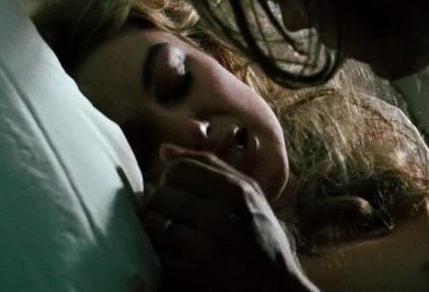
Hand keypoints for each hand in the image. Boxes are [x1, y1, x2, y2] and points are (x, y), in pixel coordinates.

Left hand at [143, 145, 316, 291]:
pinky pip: (156, 254)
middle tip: (179, 216)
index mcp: (236, 191)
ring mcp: (204, 249)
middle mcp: (220, 217)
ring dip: (158, 229)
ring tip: (177, 234)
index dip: (172, 178)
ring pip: (154, 225)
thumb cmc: (261, 235)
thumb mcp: (248, 192)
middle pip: (161, 195)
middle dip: (163, 205)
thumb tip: (164, 150)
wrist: (274, 287)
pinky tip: (179, 255)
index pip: (178, 169)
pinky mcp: (190, 276)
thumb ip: (207, 166)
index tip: (181, 190)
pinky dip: (162, 254)